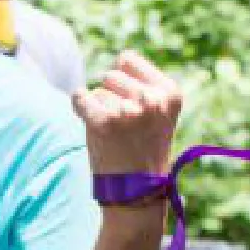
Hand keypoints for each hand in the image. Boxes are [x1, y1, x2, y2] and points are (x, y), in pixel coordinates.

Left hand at [72, 52, 182, 183]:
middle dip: (110, 95)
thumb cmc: (143, 149)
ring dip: (99, 108)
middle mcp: (152, 99)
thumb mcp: (158, 113)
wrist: (137, 191)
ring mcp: (129, 110)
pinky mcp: (105, 123)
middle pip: (110, 74)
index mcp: (170, 92)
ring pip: (97, 91)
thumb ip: (145, 85)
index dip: (120, 78)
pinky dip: (79, 106)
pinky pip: (80, 98)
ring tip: (113, 131)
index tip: (127, 101)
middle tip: (121, 124)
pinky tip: (89, 121)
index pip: (127, 59)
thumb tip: (120, 58)